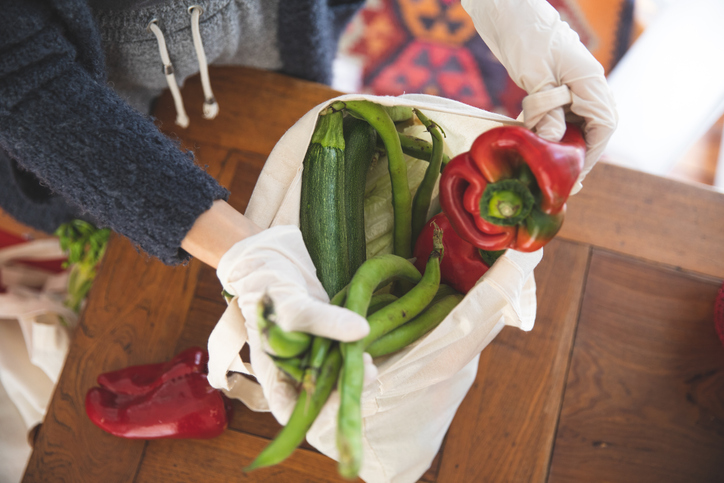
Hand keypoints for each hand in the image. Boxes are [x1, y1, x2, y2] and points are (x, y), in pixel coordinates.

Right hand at [216, 225, 375, 422]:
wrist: (271, 251)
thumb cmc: (267, 281)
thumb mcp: (290, 301)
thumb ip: (322, 319)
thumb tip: (361, 331)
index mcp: (272, 368)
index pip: (290, 408)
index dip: (315, 413)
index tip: (341, 400)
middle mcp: (293, 366)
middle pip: (320, 395)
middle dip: (345, 391)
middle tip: (367, 373)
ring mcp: (312, 351)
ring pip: (336, 375)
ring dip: (355, 373)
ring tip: (370, 361)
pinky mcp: (328, 334)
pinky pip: (344, 351)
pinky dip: (357, 351)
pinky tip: (368, 344)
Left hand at [462, 0, 617, 190]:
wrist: (508, 9)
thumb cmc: (525, 34)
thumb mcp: (536, 75)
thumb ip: (547, 110)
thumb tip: (553, 143)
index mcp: (591, 81)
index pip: (603, 126)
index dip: (591, 153)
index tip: (574, 174)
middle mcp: (586, 86)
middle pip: (590, 129)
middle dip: (574, 154)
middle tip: (554, 178)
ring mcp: (570, 86)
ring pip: (571, 124)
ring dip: (555, 143)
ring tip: (538, 163)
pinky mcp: (552, 87)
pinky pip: (555, 115)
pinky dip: (542, 129)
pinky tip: (527, 140)